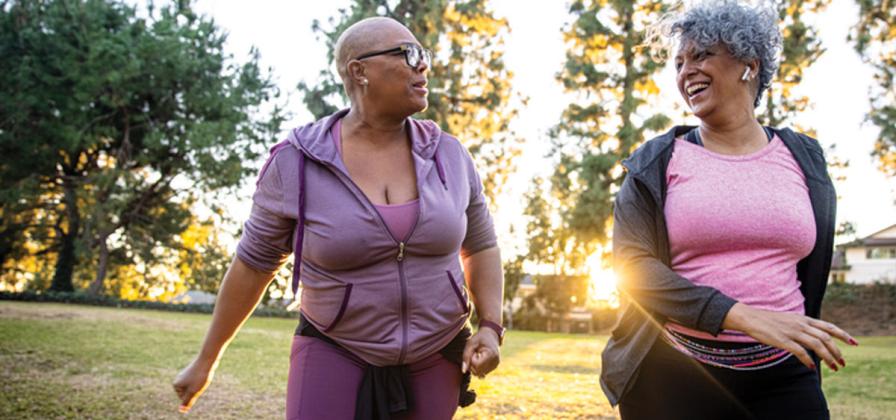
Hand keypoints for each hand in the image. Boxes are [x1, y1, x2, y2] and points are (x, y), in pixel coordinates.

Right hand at [172, 357, 216, 413]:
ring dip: (200, 385)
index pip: (185, 399)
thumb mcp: (193, 392)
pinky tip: (203, 373)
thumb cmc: (200, 376)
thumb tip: (181, 410)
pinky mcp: (191, 372)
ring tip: (201, 377)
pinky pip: (197, 381)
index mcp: (176, 385)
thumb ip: (187, 401)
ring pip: (194, 387)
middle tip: (199, 382)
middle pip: (189, 393)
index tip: (196, 386)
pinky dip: (201, 380)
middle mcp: (178, 380)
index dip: (194, 394)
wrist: (207, 360)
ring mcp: (184, 375)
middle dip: (196, 390)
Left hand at [462, 328, 500, 377]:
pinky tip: (481, 358)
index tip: (474, 351)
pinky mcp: (494, 366)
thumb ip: (466, 356)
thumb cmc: (479, 338)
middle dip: (472, 364)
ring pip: (480, 373)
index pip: (477, 366)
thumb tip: (463, 371)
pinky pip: (483, 372)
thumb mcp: (470, 344)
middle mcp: (495, 361)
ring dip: (475, 366)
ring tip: (478, 355)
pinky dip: (479, 367)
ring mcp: (496, 365)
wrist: (491, 334)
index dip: (472, 359)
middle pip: (478, 371)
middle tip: (474, 353)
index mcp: (491, 354)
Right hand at [724, 303, 857, 370]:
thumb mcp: (789, 320)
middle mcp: (801, 324)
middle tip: (842, 363)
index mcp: (804, 319)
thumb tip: (813, 336)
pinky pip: (800, 352)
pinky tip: (812, 367)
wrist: (750, 318)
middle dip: (837, 351)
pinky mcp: (782, 340)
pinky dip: (808, 360)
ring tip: (834, 368)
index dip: (843, 335)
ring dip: (828, 358)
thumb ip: (802, 326)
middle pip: (826, 338)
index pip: (828, 326)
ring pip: (817, 345)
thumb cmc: (768, 321)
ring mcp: (792, 332)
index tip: (854, 343)